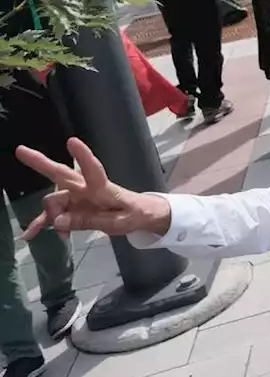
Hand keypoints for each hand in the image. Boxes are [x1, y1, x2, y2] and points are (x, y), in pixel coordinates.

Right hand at [16, 138, 171, 238]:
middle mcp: (86, 188)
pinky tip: (30, 235)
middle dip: (41, 162)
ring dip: (47, 216)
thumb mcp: (118, 223)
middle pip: (61, 174)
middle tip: (20, 150)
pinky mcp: (73, 207)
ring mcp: (78, 197)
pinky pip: (53, 215)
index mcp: (103, 188)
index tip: (72, 141)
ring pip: (53, 200)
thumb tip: (58, 221)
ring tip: (49, 233)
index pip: (93, 169)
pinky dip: (43, 223)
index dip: (83, 156)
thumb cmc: (135, 214)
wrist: (141, 215)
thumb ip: (89, 221)